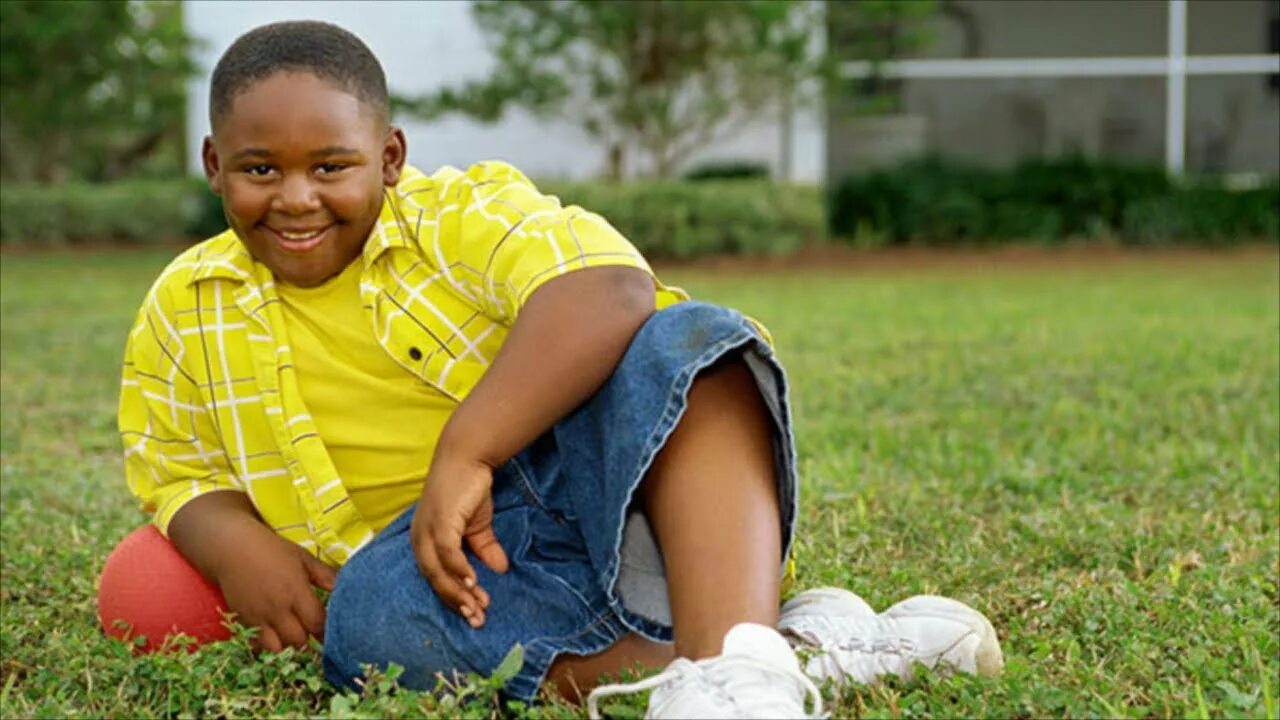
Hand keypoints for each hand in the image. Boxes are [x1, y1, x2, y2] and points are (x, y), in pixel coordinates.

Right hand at [215, 526, 336, 652]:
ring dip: (288, 646)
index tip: (334, 631)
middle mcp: (277, 609)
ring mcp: (258, 617)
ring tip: (294, 636)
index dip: (327, 631)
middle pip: (299, 640)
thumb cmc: (272, 550)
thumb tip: (346, 588)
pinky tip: (275, 636)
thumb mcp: (303, 558)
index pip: (317, 623)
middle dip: (309, 640)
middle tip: (314, 634)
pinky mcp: (243, 620)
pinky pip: (258, 643)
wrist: (232, 548)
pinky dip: (268, 644)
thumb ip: (325, 575)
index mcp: (296, 592)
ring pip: (277, 648)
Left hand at [411, 453, 508, 627]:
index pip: (436, 578)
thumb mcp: (478, 526)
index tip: (474, 614)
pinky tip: (473, 582)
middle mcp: (419, 539)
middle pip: (435, 580)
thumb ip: (485, 548)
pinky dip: (458, 569)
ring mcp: (426, 530)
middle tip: (477, 619)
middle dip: (457, 602)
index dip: (454, 597)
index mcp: (424, 542)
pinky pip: (446, 552)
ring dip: (459, 591)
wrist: (467, 457)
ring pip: (439, 571)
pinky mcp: (440, 521)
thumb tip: (501, 570)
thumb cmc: (468, 489)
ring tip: (478, 606)